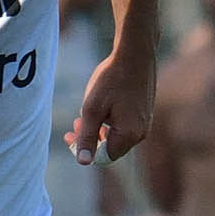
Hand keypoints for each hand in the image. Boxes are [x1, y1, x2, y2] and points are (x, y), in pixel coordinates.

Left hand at [71, 43, 155, 164]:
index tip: (69, 135)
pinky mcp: (145, 112)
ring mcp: (145, 122)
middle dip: (90, 138)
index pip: (103, 157)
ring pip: (116, 135)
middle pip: (111, 147)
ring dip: (99, 128)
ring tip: (85, 112)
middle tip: (75, 123)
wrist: (135, 53)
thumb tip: (83, 162)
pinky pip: (124, 125)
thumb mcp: (92, 109)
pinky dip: (110, 120)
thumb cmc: (112, 79)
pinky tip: (101, 105)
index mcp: (129, 135)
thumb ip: (87, 137)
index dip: (84, 150)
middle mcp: (140, 133)